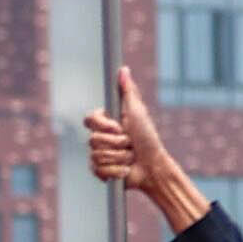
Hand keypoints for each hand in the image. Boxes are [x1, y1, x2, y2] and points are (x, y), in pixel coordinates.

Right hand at [81, 68, 205, 227]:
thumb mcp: (138, 112)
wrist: (153, 166)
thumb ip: (128, 91)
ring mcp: (99, 155)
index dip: (103, 126)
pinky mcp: (101, 171)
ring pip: (96, 156)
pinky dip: (115, 171)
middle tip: (130, 143)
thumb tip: (123, 70)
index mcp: (107, 122)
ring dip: (119, 157)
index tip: (118, 127)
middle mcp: (101, 137)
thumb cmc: (148, 138)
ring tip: (130, 156)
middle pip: (92, 140)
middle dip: (117, 144)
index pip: (89, 120)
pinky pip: (98, 170)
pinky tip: (125, 170)